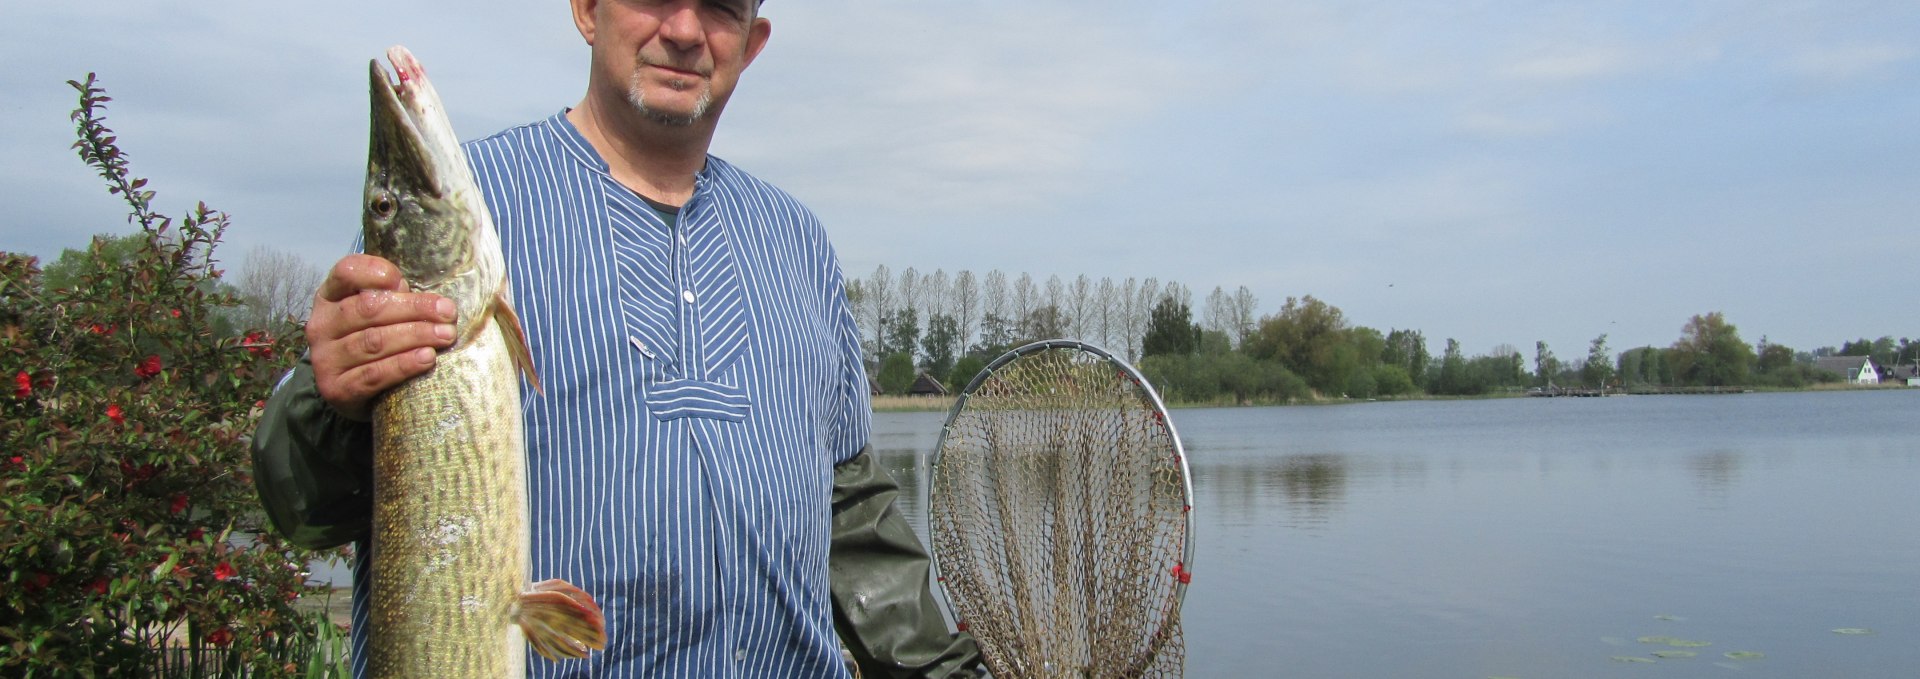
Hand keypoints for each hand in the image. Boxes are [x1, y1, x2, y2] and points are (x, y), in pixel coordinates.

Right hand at [305, 254, 456, 420]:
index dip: (374, 271)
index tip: (404, 280)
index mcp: (329, 297)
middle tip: (447, 313)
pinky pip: (374, 374)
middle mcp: (321, 326)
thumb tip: (416, 295)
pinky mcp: (336, 389)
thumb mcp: (376, 314)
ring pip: (374, 342)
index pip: (345, 272)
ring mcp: (325, 359)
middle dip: (414, 309)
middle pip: (368, 309)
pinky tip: (427, 358)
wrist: (351, 392)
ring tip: (445, 335)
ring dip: (416, 336)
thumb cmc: (371, 341)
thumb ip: (391, 297)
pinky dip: (404, 364)